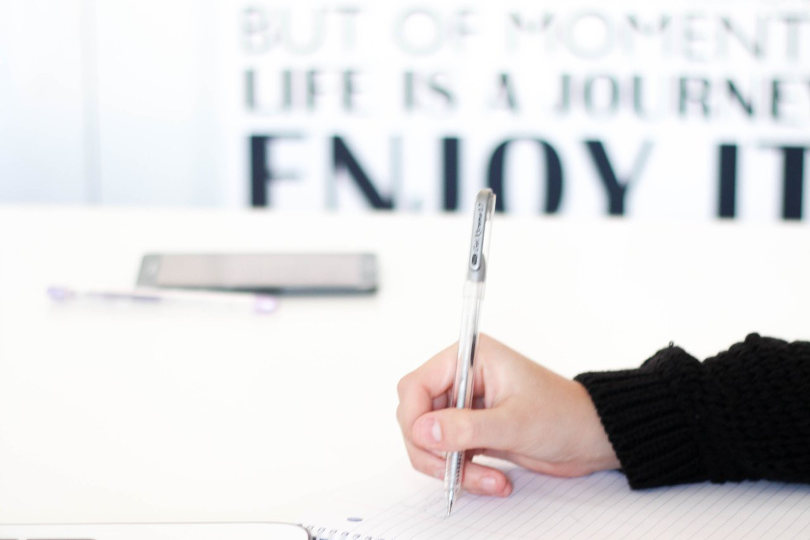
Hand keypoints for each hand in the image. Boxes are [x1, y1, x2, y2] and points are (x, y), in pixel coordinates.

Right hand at [396, 334, 619, 496]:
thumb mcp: (515, 423)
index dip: (415, 417)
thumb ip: (466, 427)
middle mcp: (462, 378)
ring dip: (451, 467)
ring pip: (430, 440)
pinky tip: (493, 479)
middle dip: (434, 450)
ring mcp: (465, 405)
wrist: (591, 438)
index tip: (428, 444)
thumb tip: (423, 430)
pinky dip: (463, 472)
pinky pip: (447, 454)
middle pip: (416, 415)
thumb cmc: (564, 416)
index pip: (416, 385)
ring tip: (488, 480)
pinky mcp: (471, 429)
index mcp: (470, 358)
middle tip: (456, 471)